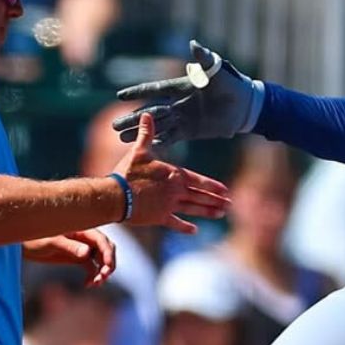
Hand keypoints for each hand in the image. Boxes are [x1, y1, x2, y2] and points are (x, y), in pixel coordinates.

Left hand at [24, 229, 115, 286]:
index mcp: (81, 229)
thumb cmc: (35, 238)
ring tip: (96, 283)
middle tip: (103, 277)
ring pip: (100, 259)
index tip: (106, 267)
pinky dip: (93, 276)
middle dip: (108, 263)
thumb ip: (69, 247)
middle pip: (106, 249)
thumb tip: (88, 254)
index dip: (108, 253)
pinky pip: (91, 267)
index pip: (101, 239)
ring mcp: (82, 248)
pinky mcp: (77, 257)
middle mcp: (84, 238)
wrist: (23, 245)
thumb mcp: (51, 242)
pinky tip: (88, 284)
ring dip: (102, 271)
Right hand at [112, 40, 263, 144]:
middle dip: (132, 119)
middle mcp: (177, 103)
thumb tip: (193, 44)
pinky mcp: (190, 131)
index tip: (120, 96)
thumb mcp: (216, 70)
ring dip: (140, 132)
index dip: (138, 92)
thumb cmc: (231, 83)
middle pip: (150, 112)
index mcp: (180, 87)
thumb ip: (203, 59)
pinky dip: (158, 142)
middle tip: (113, 126)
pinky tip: (145, 148)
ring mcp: (182, 118)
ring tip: (121, 139)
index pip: (154, 90)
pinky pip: (171, 138)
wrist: (244, 105)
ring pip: (156, 126)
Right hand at [113, 113, 229, 233]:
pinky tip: (195, 230)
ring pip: (193, 209)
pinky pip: (175, 223)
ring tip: (220, 214)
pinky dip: (185, 227)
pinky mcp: (159, 217)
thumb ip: (146, 134)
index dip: (213, 185)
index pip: (198, 180)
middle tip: (229, 204)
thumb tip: (147, 114)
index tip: (225, 190)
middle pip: (200, 196)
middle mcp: (176, 191)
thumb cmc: (127, 172)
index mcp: (174, 175)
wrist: (115, 196)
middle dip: (216, 200)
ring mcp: (169, 205)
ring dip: (207, 211)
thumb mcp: (138, 151)